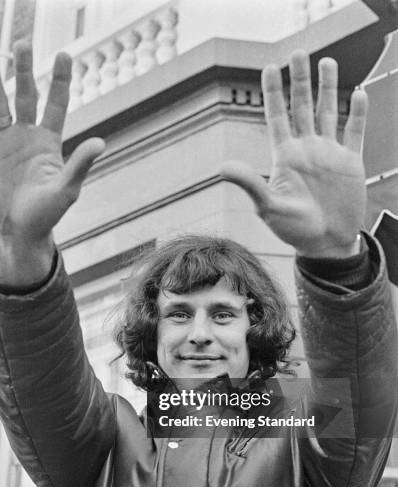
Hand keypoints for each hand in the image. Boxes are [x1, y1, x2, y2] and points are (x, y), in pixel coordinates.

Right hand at [0, 41, 104, 285]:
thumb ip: (80, 165)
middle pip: (25, 95)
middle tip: (20, 44)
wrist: (18, 232)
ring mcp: (5, 142)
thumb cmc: (46, 216)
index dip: (59, 80)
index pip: (55, 104)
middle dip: (22, 70)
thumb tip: (100, 142)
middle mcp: (26, 136)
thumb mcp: (65, 190)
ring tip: (2, 54)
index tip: (64, 54)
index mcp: (47, 142)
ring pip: (0, 103)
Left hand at [221, 50, 367, 257]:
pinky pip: (355, 131)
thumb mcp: (268, 207)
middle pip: (302, 106)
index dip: (274, 92)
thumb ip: (250, 184)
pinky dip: (358, 113)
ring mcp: (329, 154)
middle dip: (300, 80)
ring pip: (328, 112)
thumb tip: (222, 167)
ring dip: (328, 88)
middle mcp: (306, 150)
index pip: (277, 117)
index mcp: (285, 157)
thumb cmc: (293, 230)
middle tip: (299, 52)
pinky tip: (359, 93)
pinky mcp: (351, 162)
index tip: (270, 66)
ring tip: (327, 62)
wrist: (325, 245)